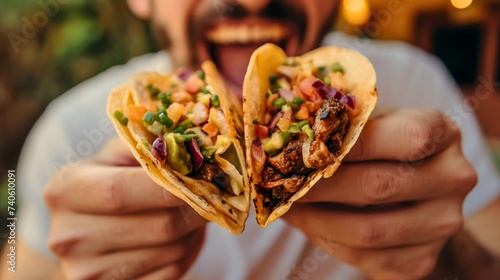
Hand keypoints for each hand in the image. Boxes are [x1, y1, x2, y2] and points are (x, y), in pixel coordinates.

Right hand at [44, 139, 206, 279]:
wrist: (85, 229)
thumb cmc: (107, 181)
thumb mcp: (117, 155)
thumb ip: (149, 147)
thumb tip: (195, 149)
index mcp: (65, 190)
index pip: (121, 192)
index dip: (171, 187)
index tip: (203, 179)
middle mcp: (70, 236)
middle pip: (158, 226)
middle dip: (196, 210)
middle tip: (214, 196)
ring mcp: (88, 271)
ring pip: (172, 252)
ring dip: (195, 231)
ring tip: (196, 213)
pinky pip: (171, 273)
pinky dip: (189, 252)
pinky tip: (185, 236)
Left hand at [283, 109, 476, 279]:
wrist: (419, 194)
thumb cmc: (386, 147)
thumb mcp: (374, 123)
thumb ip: (343, 126)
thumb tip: (285, 139)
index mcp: (441, 132)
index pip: (398, 137)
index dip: (345, 145)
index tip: (298, 150)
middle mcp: (453, 179)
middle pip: (376, 186)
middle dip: (317, 186)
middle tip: (279, 183)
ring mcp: (442, 225)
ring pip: (366, 230)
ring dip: (314, 219)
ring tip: (284, 206)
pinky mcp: (422, 260)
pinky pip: (363, 257)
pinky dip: (326, 239)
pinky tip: (307, 223)